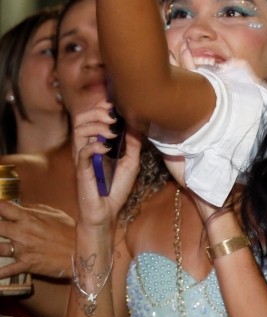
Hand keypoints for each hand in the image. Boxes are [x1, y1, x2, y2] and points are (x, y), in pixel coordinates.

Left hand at [0, 202, 73, 279]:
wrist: (81, 252)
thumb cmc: (70, 231)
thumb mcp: (55, 214)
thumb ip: (35, 208)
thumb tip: (19, 206)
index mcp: (29, 217)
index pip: (3, 207)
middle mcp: (22, 232)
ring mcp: (23, 250)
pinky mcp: (26, 265)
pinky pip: (7, 270)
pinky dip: (0, 273)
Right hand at [72, 100, 142, 230]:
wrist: (107, 211)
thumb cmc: (117, 187)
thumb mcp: (131, 162)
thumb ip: (133, 143)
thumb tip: (137, 123)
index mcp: (97, 142)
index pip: (92, 117)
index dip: (101, 107)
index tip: (115, 105)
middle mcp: (87, 147)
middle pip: (82, 119)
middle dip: (98, 113)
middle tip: (113, 119)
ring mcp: (82, 158)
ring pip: (79, 131)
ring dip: (97, 127)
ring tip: (111, 134)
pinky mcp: (82, 170)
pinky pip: (82, 152)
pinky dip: (95, 146)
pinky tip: (107, 148)